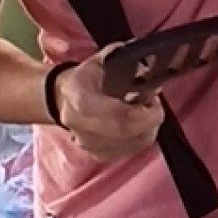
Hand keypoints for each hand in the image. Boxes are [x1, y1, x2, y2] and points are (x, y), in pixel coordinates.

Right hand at [53, 46, 164, 162]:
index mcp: (78, 97)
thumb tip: (149, 66)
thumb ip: (125, 61)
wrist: (63, 100)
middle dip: (149, 117)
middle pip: (126, 130)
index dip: (137, 111)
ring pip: (135, 142)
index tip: (151, 100)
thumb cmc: (85, 80)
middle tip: (153, 102)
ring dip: (148, 126)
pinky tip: (138, 123)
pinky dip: (142, 136)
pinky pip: (132, 149)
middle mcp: (81, 125)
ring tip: (145, 110)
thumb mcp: (101, 62)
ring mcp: (89, 144)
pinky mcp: (100, 156)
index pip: (112, 112)